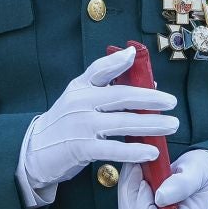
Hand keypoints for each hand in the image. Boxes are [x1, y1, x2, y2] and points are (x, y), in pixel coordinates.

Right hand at [20, 47, 178, 190]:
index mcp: (81, 87)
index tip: (135, 56)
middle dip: (150, 99)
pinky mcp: (81, 148)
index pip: (100, 70)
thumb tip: (149, 84)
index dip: (118, 62)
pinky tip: (151, 152)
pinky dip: (134, 151)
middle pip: (121, 96)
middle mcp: (81, 102)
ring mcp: (81, 125)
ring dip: (151, 124)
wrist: (35, 150)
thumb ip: (108, 88)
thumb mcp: (80, 98)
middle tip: (172, 102)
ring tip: (172, 126)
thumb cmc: (66, 122)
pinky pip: (113, 149)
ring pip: (122, 123)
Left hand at [117, 149, 207, 208]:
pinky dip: (127, 195)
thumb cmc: (202, 174)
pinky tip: (135, 180)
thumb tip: (159, 198)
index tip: (145, 180)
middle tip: (135, 167)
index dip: (143, 203)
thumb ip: (181, 184)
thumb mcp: (197, 172)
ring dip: (127, 191)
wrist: (204, 179)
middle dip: (131, 192)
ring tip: (135, 171)